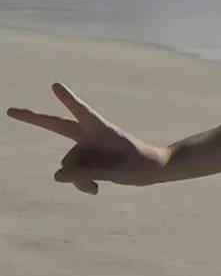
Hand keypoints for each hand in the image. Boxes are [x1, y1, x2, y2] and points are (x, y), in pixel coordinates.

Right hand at [6, 82, 167, 194]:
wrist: (152, 170)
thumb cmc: (139, 165)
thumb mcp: (115, 172)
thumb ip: (87, 173)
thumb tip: (57, 176)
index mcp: (100, 129)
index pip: (81, 111)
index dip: (68, 100)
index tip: (56, 85)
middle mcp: (89, 135)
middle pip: (56, 126)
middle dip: (33, 119)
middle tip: (10, 110)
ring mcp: (86, 147)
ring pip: (68, 165)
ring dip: (79, 179)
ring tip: (97, 186)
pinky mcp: (87, 159)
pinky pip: (73, 174)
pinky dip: (81, 183)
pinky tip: (95, 190)